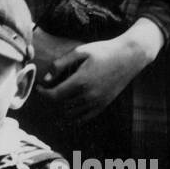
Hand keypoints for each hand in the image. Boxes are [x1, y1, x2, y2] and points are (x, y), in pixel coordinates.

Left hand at [39, 21, 161, 121]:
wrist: (130, 55)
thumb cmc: (104, 50)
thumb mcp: (80, 51)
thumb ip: (60, 64)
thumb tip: (45, 79)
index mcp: (81, 81)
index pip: (54, 96)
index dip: (43, 93)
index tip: (39, 88)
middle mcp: (88, 95)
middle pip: (61, 104)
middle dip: (52, 97)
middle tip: (50, 88)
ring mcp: (97, 102)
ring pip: (70, 113)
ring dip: (62, 106)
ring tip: (61, 95)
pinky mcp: (103, 105)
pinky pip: (83, 118)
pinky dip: (74, 116)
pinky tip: (71, 106)